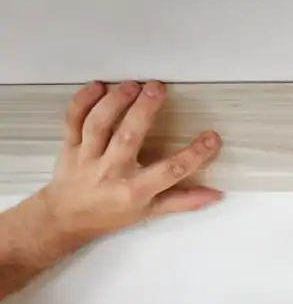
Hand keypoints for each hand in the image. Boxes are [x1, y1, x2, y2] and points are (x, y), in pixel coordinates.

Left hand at [37, 80, 222, 248]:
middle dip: (144, 110)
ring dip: (115, 101)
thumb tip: (214, 194)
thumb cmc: (110, 214)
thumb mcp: (149, 212)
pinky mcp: (69, 146)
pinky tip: (97, 86)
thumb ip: (182, 201)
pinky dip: (81, 101)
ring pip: (99, 124)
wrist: (67, 218)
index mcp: (134, 191)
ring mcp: (87, 157)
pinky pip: (73, 120)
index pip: (169, 171)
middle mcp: (110, 172)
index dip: (193, 155)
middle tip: (158, 88)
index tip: (211, 138)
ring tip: (132, 85)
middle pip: (128, 137)